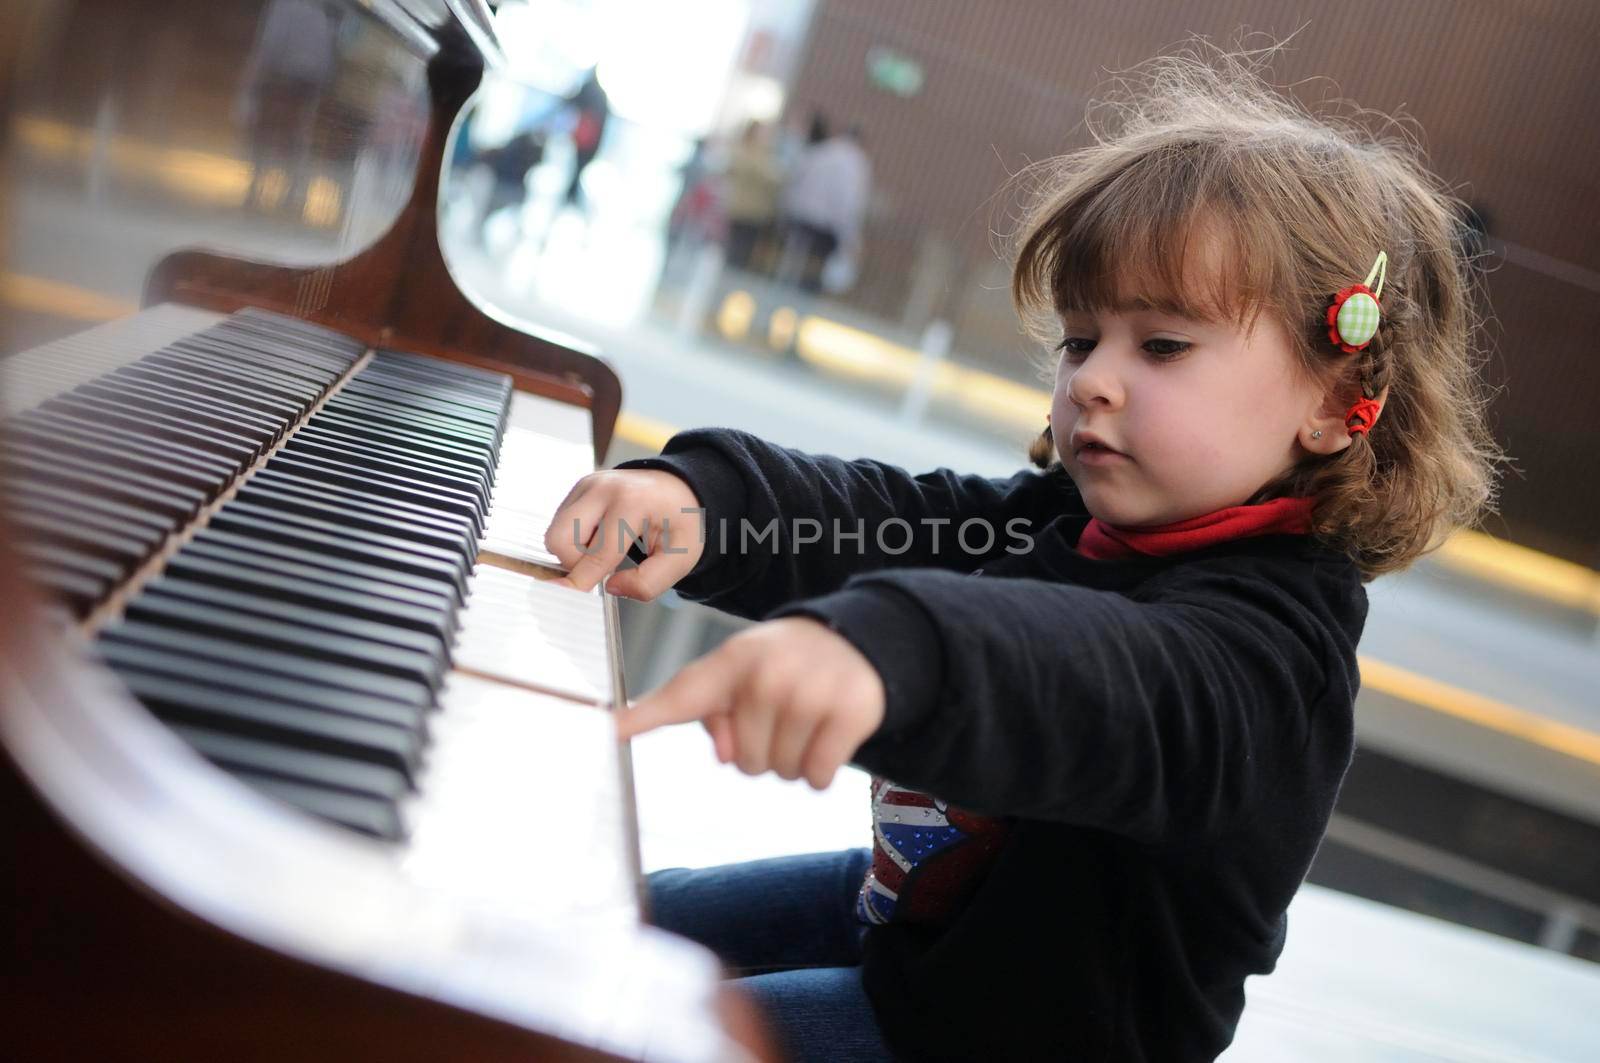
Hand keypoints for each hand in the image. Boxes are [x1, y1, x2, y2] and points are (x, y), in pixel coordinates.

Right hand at [543, 469, 705, 599]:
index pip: (596, 554)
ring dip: (575, 552)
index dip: (580, 583)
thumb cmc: (679, 521)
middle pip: (560, 540)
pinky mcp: (579, 489)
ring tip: (606, 548)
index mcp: (632, 503)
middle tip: (604, 566)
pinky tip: (601, 536)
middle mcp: (603, 488)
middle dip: (576, 564)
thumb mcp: (681, 557)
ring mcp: (587, 485)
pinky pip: (560, 524)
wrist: (678, 488)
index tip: (564, 600)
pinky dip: (575, 539)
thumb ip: (650, 581)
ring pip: (555, 533)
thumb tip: (612, 587)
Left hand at [617, 618, 885, 789]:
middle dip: (762, 750)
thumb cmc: (780, 666)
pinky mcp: (848, 712)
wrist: (852, 639)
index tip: (603, 732)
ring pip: (781, 772)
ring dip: (793, 759)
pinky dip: (820, 770)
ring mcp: (808, 692)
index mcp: (727, 664)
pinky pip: (817, 775)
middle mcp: (764, 675)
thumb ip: (715, 715)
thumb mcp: (741, 676)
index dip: (635, 718)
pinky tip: (827, 734)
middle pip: (743, 763)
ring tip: (804, 720)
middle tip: (780, 715)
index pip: (676, 698)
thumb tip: (726, 752)